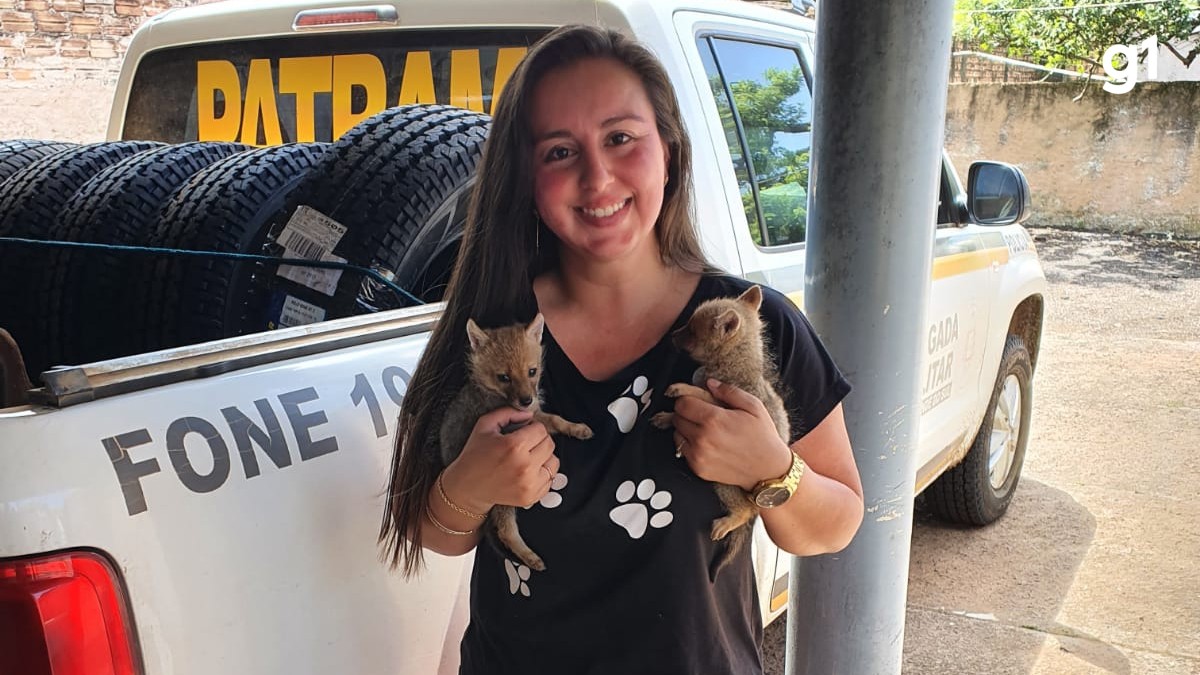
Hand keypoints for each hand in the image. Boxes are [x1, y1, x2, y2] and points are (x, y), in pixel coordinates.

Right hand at [441, 407, 559, 511]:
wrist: (467, 487)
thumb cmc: (475, 455)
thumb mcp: (485, 425)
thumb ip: (507, 413)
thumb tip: (529, 414)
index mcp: (513, 446)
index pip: (541, 429)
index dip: (532, 427)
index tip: (523, 432)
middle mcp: (524, 466)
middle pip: (549, 444)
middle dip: (539, 441)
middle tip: (525, 444)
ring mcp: (529, 484)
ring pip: (553, 462)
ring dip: (544, 457)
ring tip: (528, 458)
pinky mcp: (531, 496)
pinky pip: (550, 480)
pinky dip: (542, 474)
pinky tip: (528, 471)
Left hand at [670, 379, 791, 490]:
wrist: (768, 469)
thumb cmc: (763, 437)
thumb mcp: (753, 406)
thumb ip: (729, 391)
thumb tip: (709, 383)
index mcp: (714, 419)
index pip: (682, 403)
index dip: (688, 399)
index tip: (696, 400)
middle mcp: (703, 438)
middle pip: (677, 417)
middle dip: (686, 413)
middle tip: (701, 414)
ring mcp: (699, 455)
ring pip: (677, 434)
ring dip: (686, 429)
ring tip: (704, 429)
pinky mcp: (698, 469)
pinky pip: (682, 451)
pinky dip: (689, 445)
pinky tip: (706, 443)